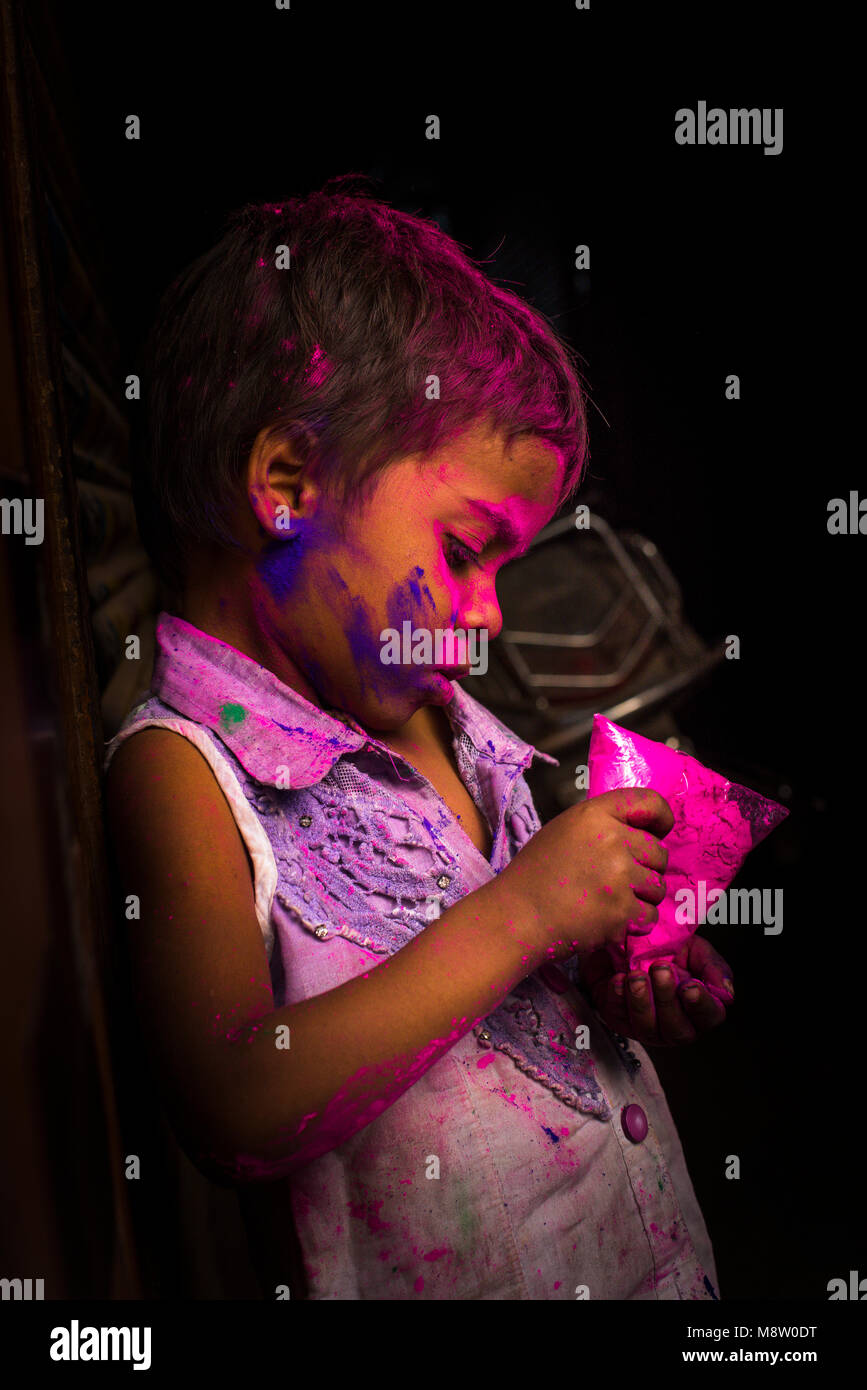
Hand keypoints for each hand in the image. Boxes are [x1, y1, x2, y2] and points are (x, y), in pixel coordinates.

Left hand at [576, 935, 734, 1046]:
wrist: (626, 939)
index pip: (710, 1017)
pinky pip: (618, 1017)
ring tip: (637, 975)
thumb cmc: (664, 948)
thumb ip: (713, 967)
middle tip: (661, 969)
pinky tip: (618, 979)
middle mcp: (675, 1022)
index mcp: (699, 1006)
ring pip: (647, 1028)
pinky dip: (618, 998)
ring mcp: (646, 1026)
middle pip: (678, 1030)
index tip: (690, 986)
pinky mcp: (619, 1020)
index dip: (701, 1005)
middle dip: (667, 999)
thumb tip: (726, 991)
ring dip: (642, 1001)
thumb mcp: (694, 949)